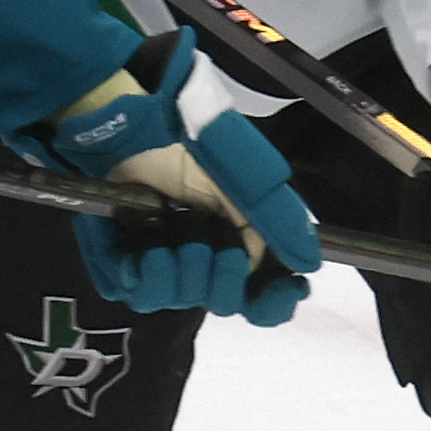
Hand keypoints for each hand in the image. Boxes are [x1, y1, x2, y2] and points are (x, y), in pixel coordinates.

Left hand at [46, 33, 321, 322]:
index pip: (264, 298)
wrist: (134, 126)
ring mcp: (162, 264)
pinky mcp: (121, 264)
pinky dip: (146, 273)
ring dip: (183, 271)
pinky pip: (138, 294)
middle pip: (224, 304)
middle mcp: (203, 261)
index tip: (276, 290)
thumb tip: (308, 263)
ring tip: (170, 237)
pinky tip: (147, 248)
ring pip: (182, 301)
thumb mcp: (249, 179)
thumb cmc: (194, 146)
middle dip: (221, 276)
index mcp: (239, 243)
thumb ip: (281, 220)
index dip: (273, 303)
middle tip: (209, 240)